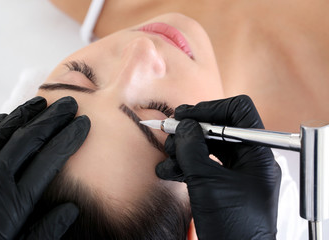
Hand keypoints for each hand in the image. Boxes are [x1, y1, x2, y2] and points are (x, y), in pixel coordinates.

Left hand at [0, 96, 89, 239]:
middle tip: (69, 104)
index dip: (69, 138)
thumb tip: (71, 208)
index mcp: (15, 201)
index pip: (50, 158)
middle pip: (29, 139)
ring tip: (43, 103)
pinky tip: (8, 117)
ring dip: (26, 115)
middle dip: (52, 119)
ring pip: (4, 133)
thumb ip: (46, 231)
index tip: (83, 124)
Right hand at [156, 95, 280, 239]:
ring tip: (167, 156)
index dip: (211, 108)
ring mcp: (235, 173)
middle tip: (169, 133)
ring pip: (207, 148)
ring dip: (183, 149)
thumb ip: (193, 149)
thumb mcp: (208, 183)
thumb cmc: (234, 228)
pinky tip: (168, 171)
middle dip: (190, 131)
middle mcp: (248, 160)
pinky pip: (203, 165)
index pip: (239, 112)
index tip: (186, 115)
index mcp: (257, 153)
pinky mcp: (222, 185)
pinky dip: (184, 165)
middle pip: (218, 129)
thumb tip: (184, 125)